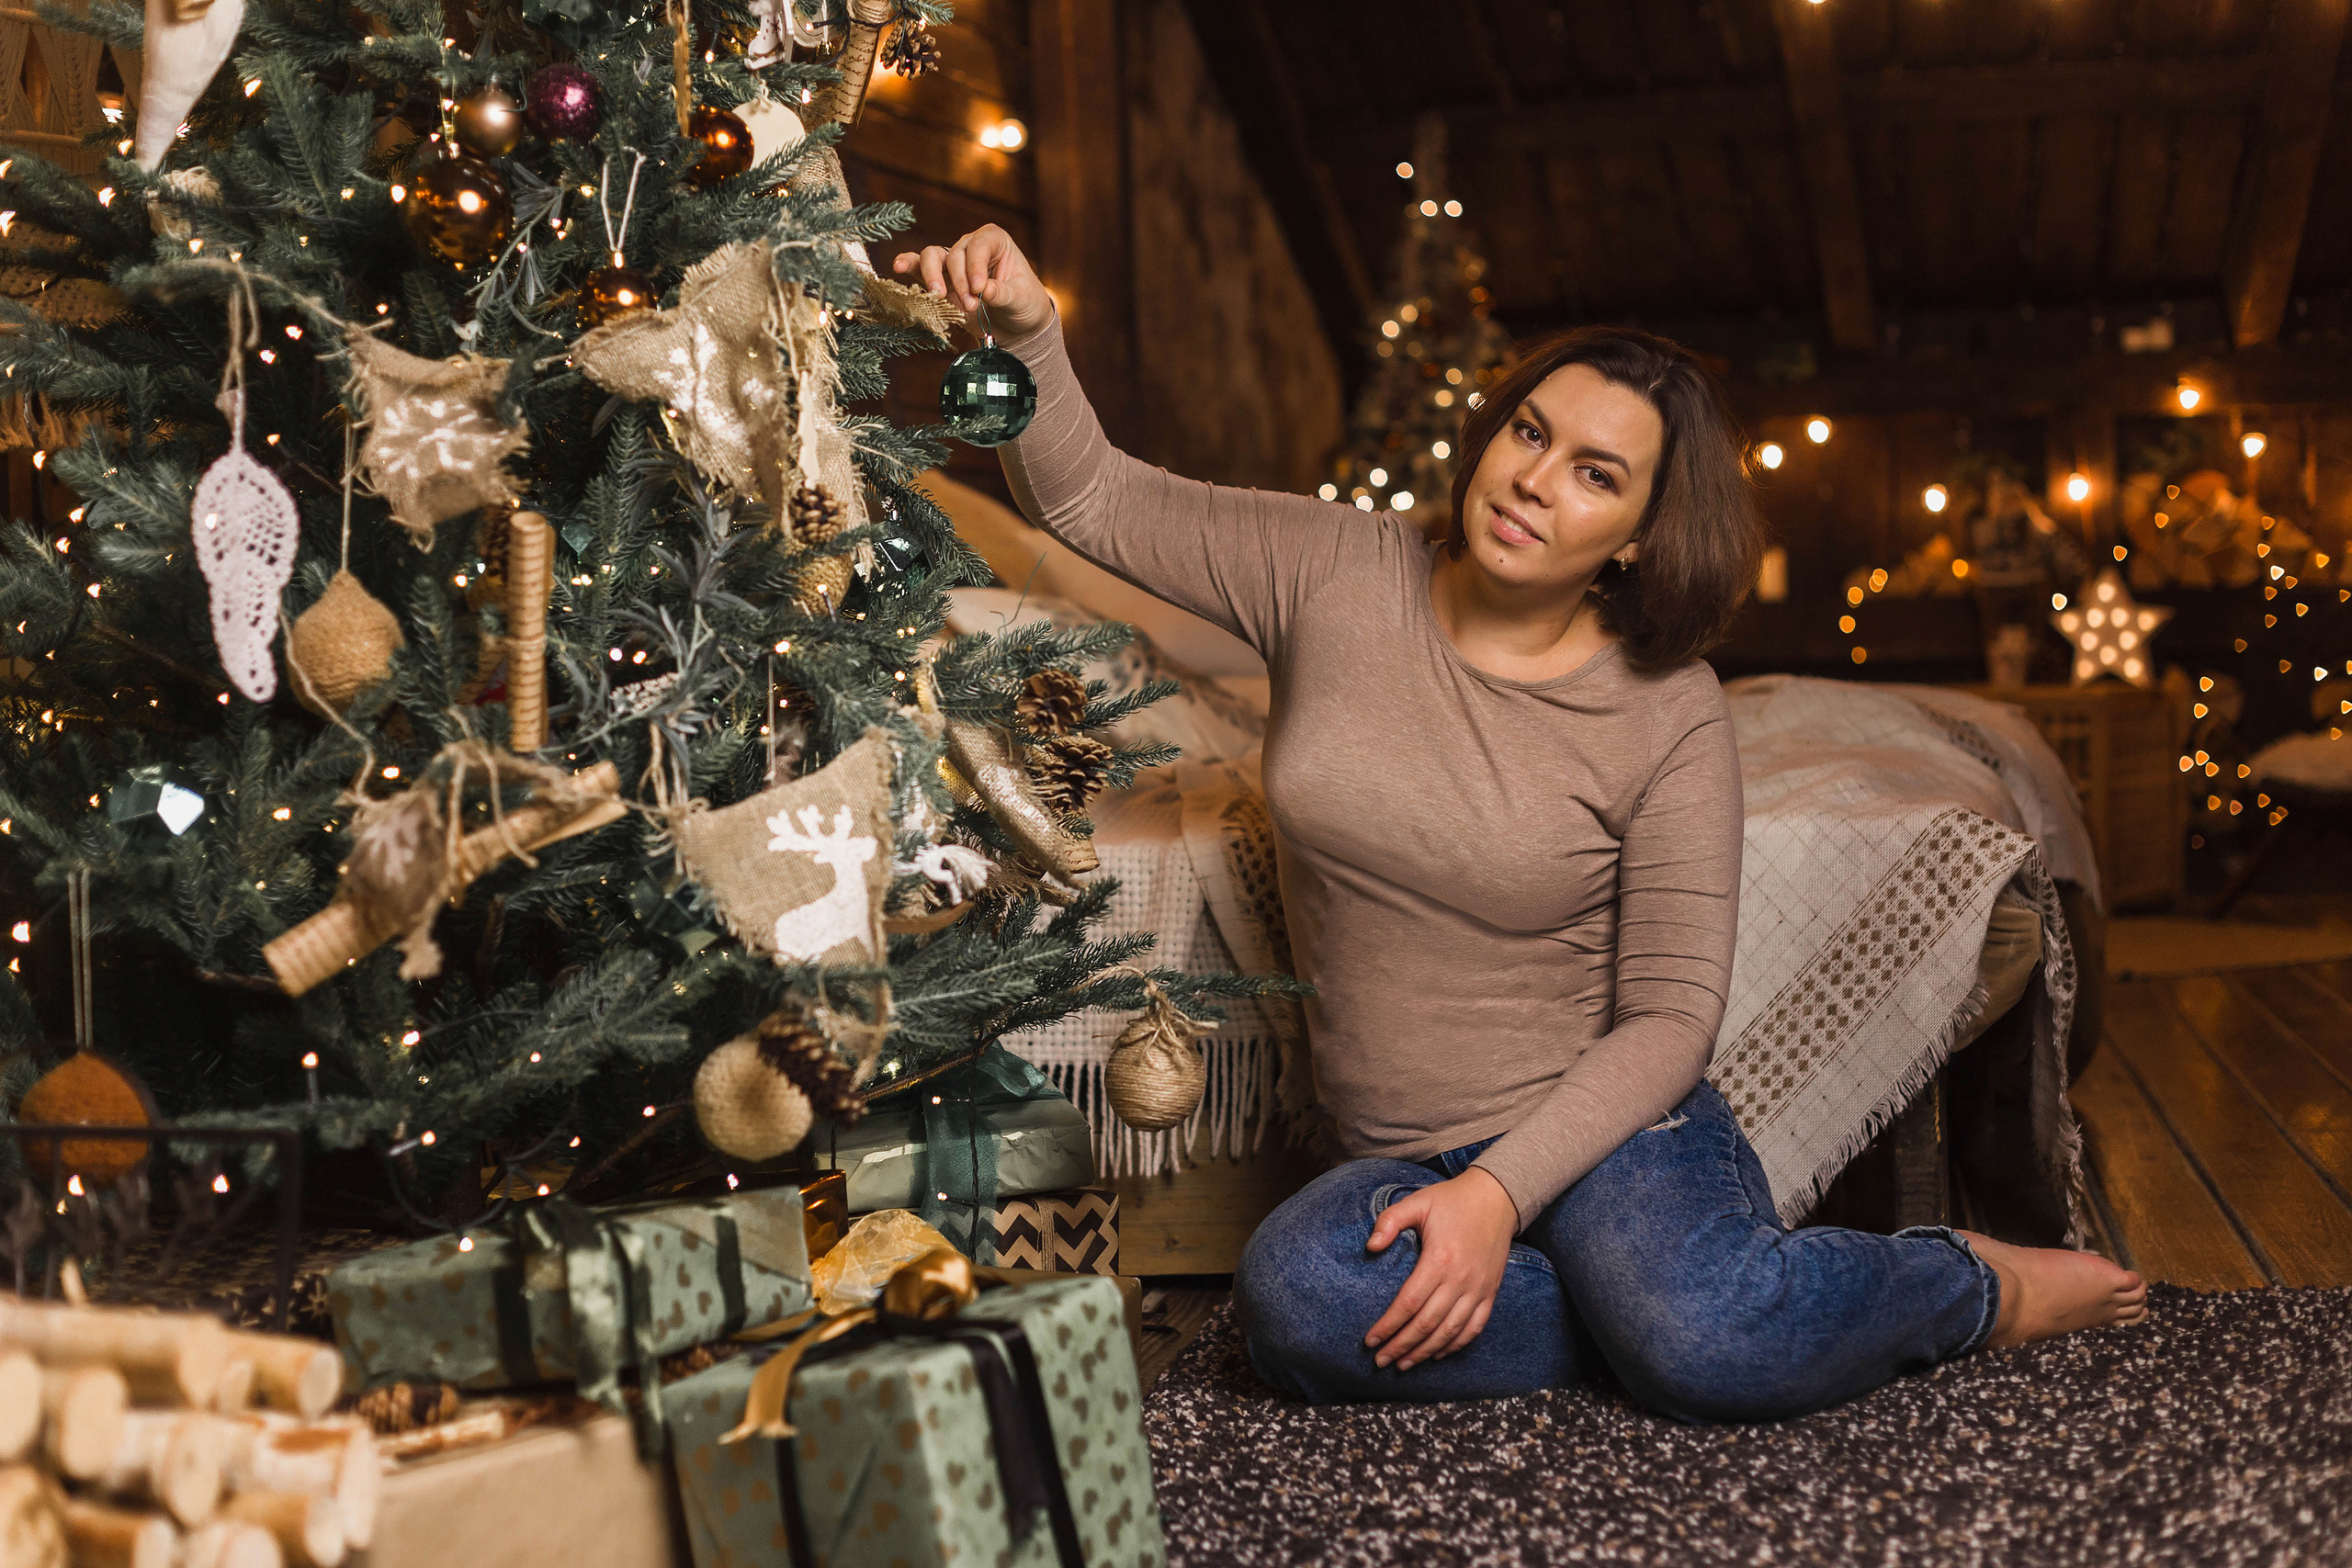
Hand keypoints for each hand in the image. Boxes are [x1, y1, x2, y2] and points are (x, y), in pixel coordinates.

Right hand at [891, 224, 1052, 339]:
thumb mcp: (1021, 298)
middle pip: (954, 254)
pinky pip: (919, 267)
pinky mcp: (940, 279)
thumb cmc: (1024, 303)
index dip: (975, 266)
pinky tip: (898, 267)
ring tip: (938, 295)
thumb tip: (983, 290)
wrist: (1016, 324)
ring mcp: (953, 262)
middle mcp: (971, 246)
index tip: (980, 290)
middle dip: (959, 281)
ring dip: (933, 276)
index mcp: (994, 241)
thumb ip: (1002, 293)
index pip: (978, 245)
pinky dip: (909, 265)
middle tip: (971, 306)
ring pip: (932, 257)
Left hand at [1363, 1166, 1517, 1369]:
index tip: (1370, 1341)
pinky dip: (1455, 1345)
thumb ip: (1389, 1221)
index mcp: (1439, 1259)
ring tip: (1403, 1364)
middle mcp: (1461, 1279)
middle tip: (1380, 1361)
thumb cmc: (1451, 1200)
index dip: (1388, 1326)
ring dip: (1424, 1352)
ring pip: (1450, 1332)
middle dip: (1401, 1346)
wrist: (1496, 1198)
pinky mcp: (1491, 1292)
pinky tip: (1436, 1353)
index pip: (1408, 1304)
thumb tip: (1370, 1247)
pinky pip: (1474, 1328)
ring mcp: (1479, 1289)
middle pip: (1427, 1324)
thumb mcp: (1417, 1202)